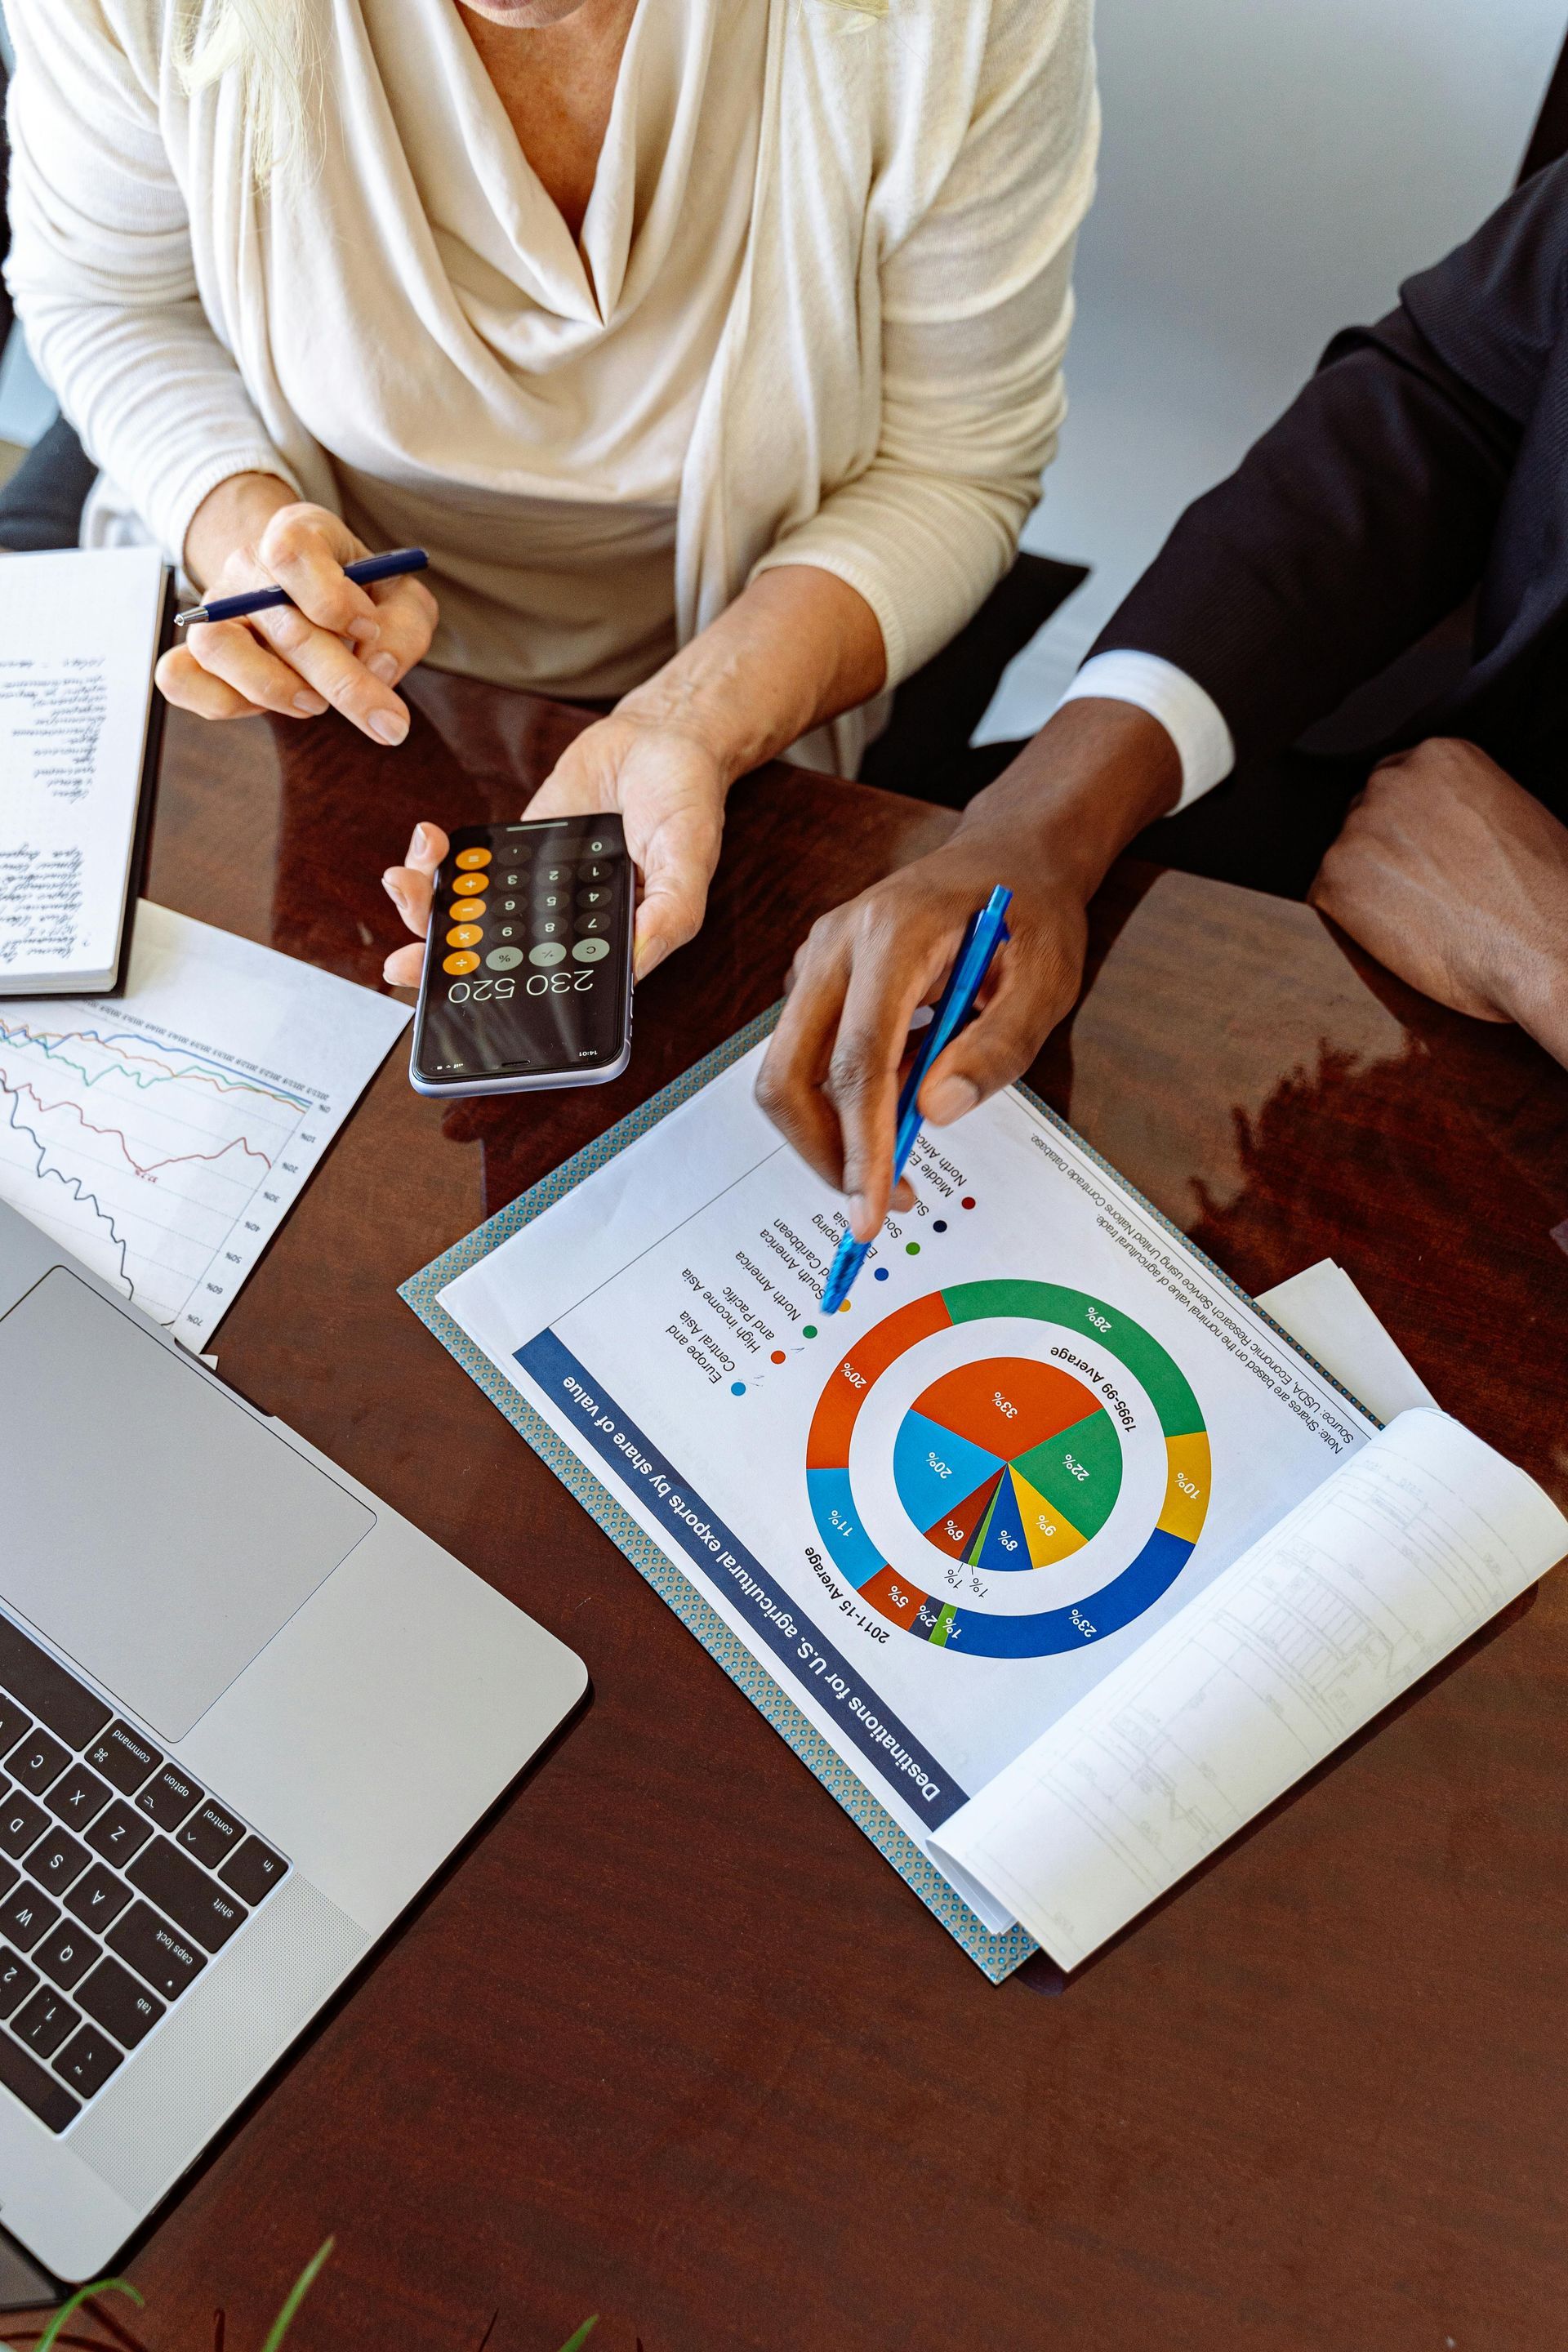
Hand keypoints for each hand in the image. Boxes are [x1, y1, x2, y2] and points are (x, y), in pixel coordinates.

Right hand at [156, 478, 436, 745]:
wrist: (311, 595)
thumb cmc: (362, 598)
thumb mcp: (403, 600)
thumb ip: (404, 628)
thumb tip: (376, 666)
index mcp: (297, 532)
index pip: (290, 552)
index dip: (333, 600)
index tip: (368, 629)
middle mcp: (247, 567)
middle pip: (278, 621)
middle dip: (342, 681)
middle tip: (388, 721)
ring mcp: (214, 610)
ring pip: (217, 648)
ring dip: (276, 689)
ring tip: (317, 703)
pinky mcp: (195, 654)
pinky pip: (178, 678)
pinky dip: (222, 703)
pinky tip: (271, 707)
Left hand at [380, 708, 728, 986]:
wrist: (660, 737)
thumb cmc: (686, 800)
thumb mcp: (689, 859)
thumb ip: (668, 914)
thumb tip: (633, 962)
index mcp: (607, 943)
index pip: (545, 988)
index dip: (495, 999)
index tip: (449, 999)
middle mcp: (566, 925)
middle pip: (494, 959)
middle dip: (439, 963)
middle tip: (402, 960)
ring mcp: (536, 889)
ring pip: (473, 916)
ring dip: (427, 907)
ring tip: (406, 883)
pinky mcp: (517, 851)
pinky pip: (471, 869)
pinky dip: (440, 862)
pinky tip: (429, 846)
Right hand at [754, 700, 1181, 1237]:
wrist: (1009, 856)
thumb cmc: (1031, 912)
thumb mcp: (1048, 979)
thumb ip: (999, 1045)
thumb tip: (938, 1110)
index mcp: (890, 936)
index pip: (857, 1061)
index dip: (860, 1146)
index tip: (873, 1207)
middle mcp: (834, 945)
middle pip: (789, 1074)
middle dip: (823, 1153)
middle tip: (876, 1202)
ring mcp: (816, 960)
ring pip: (788, 1072)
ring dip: (831, 1133)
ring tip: (898, 1160)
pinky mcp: (816, 979)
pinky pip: (806, 1057)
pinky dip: (837, 1102)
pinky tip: (894, 1107)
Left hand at [1309, 738, 1567, 1057]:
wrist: (1545, 944)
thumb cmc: (1542, 892)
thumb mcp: (1510, 815)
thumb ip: (1459, 805)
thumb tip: (1434, 827)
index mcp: (1441, 755)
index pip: (1398, 782)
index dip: (1406, 826)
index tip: (1418, 852)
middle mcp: (1392, 780)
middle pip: (1365, 815)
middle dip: (1382, 853)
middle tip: (1417, 890)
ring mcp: (1359, 827)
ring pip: (1345, 858)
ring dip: (1367, 888)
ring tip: (1415, 917)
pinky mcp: (1336, 878)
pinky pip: (1325, 900)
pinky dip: (1349, 922)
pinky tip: (1392, 935)